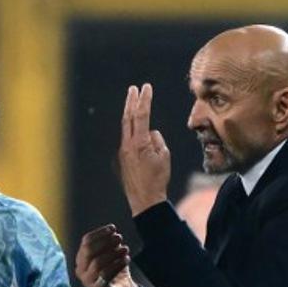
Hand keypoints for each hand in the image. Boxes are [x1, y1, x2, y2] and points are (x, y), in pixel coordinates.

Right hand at [75, 225, 143, 286]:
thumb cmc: (116, 271)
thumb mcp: (112, 254)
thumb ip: (109, 244)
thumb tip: (113, 232)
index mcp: (81, 259)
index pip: (85, 242)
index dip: (99, 233)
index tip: (113, 228)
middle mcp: (80, 270)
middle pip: (88, 251)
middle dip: (105, 242)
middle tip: (119, 238)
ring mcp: (87, 282)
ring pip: (97, 263)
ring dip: (113, 253)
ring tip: (125, 249)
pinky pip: (105, 275)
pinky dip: (117, 264)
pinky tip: (126, 259)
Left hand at [118, 83, 170, 215]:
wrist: (144, 199)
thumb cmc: (157, 179)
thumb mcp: (164, 156)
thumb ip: (157, 140)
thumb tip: (151, 133)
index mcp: (140, 143)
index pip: (141, 115)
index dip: (144, 100)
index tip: (146, 87)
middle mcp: (128, 145)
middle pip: (128, 117)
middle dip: (131, 101)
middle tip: (134, 88)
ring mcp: (124, 151)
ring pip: (125, 127)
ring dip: (129, 113)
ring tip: (132, 101)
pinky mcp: (123, 158)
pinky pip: (128, 138)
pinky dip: (131, 128)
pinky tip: (136, 126)